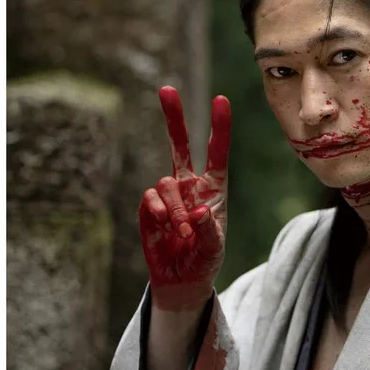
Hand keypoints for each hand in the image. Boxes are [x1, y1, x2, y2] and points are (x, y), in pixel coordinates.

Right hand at [138, 86, 230, 310]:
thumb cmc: (205, 258)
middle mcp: (190, 184)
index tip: (221, 100)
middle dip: (173, 117)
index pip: (217, 151)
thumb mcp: (215, 248)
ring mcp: (168, 194)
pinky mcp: (149, 207)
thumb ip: (209, 231)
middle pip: (180, 144)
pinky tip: (164, 228)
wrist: (182, 279)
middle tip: (166, 90)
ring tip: (181, 232)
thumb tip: (197, 211)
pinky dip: (158, 211)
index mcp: (214, 187)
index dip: (219, 126)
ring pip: (166, 182)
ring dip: (174, 207)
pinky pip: (150, 197)